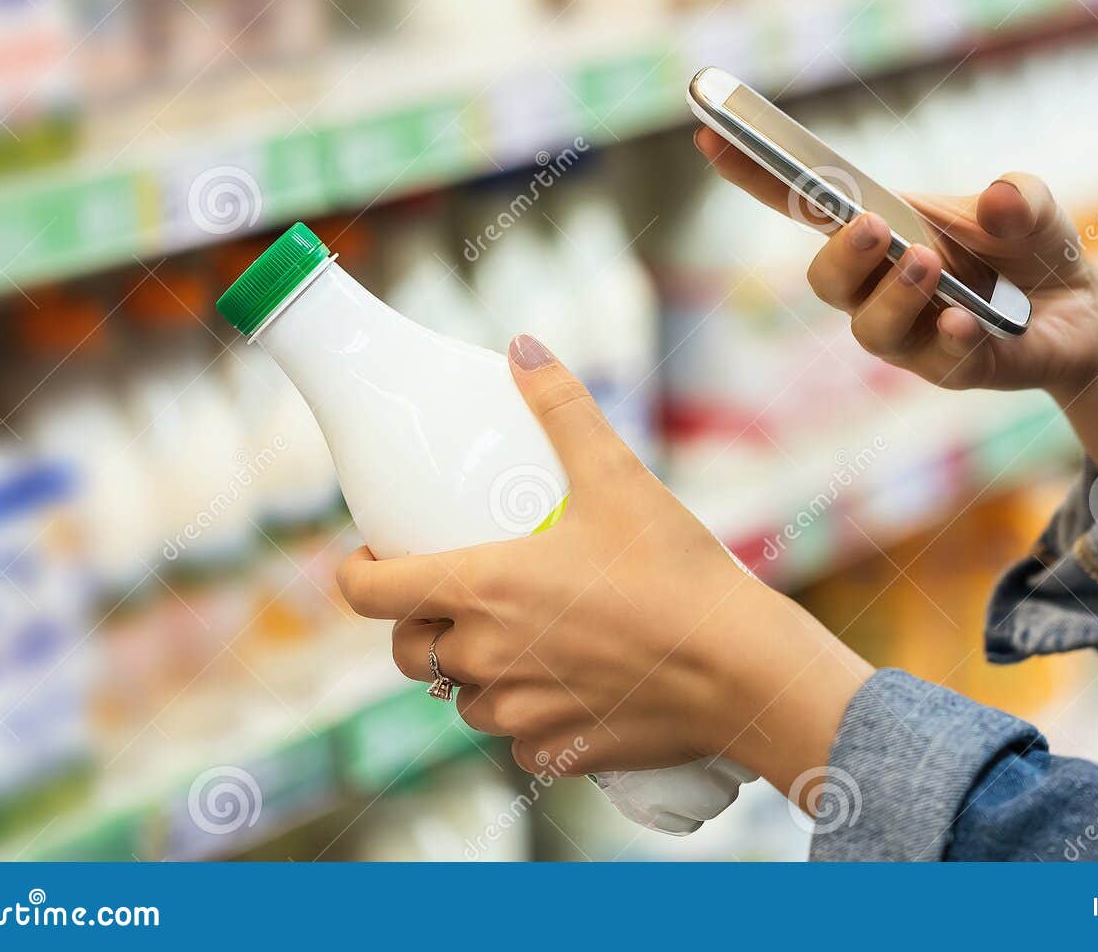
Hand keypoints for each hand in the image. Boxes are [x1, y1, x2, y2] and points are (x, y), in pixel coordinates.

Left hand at [337, 336, 872, 800]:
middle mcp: (485, 658)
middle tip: (460, 594)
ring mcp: (517, 711)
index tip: (373, 558)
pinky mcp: (553, 750)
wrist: (741, 673)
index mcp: (482, 589)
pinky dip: (524, 711)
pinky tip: (563, 681)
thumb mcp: (619, 478)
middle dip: (421, 623)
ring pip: (461, 697)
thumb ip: (563, 409)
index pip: (368, 595)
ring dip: (474, 671)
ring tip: (519, 635)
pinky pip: (512, 735)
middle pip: (409, 652)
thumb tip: (523, 347)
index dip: (357, 575)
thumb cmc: (677, 573)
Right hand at [694, 128, 1097, 470]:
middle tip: (866, 224)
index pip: (802, 204)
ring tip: (927, 263)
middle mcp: (879, 287)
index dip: (754, 175)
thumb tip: (999, 198)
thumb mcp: (1032, 205)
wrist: (1085, 315)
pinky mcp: (953, 369)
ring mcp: (911, 334)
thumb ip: (1018, 197)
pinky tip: (966, 320)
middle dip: (838, 255)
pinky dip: (949, 338)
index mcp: (879, 228)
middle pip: (825, 282)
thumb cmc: (1031, 250)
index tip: (711, 136)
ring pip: (870, 329)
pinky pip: (938, 362)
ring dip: (893, 295)